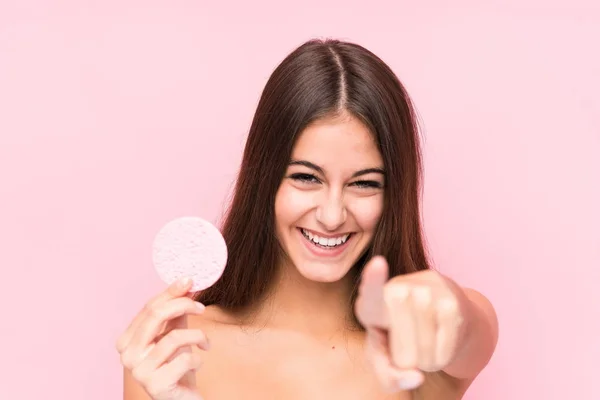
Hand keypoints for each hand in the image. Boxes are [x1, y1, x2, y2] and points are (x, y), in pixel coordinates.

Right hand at [116, 278, 209, 399]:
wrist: (181, 398)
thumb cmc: (177, 364)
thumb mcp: (175, 331)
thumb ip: (177, 310)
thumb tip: (186, 283)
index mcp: (127, 340)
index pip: (149, 308)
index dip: (171, 292)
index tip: (190, 281)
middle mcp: (127, 355)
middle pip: (155, 316)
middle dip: (183, 305)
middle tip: (202, 307)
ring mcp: (139, 372)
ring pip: (173, 337)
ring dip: (198, 336)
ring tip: (205, 342)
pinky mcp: (156, 386)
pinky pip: (185, 359)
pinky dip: (198, 358)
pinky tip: (197, 362)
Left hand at [354, 256, 465, 391]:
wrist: (445, 319)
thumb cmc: (403, 340)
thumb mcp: (386, 359)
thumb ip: (389, 375)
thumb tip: (415, 378)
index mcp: (372, 302)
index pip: (372, 292)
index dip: (373, 279)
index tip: (377, 263)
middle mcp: (398, 290)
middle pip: (403, 356)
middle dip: (408, 362)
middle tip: (409, 342)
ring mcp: (427, 293)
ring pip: (424, 357)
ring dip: (426, 360)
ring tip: (424, 337)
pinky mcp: (452, 303)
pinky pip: (444, 353)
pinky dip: (442, 358)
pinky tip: (440, 338)